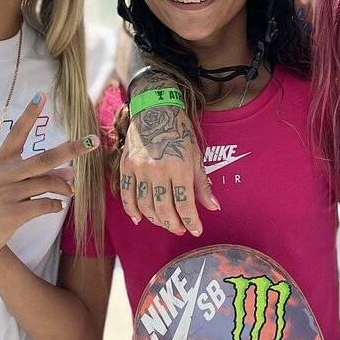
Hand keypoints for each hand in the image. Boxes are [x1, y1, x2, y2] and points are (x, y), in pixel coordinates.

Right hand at [0, 91, 98, 268]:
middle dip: (70, 150)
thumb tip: (70, 172)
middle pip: (44, 159)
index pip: (17, 133)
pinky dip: (56, 205)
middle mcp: (4, 174)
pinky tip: (58, 206)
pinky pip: (44, 205)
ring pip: (47, 184)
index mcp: (2, 161)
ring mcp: (6, 193)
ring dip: (64, 187)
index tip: (41, 94)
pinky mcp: (11, 213)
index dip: (29, 114)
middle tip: (92, 142)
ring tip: (70, 191)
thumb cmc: (0, 200)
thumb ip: (39, 173)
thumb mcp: (14, 182)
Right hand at [118, 73, 216, 235]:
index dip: (192, 222)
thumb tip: (213, 208)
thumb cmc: (180, 133)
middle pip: (164, 209)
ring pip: (145, 206)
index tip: (196, 230)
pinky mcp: (126, 166)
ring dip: (156, 220)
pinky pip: (127, 196)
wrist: (155, 109)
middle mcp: (158, 170)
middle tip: (180, 229)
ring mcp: (140, 169)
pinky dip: (132, 210)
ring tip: (165, 222)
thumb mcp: (196, 157)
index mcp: (180, 167)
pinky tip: (140, 218)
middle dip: (174, 224)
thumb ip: (203, 185)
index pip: (185, 204)